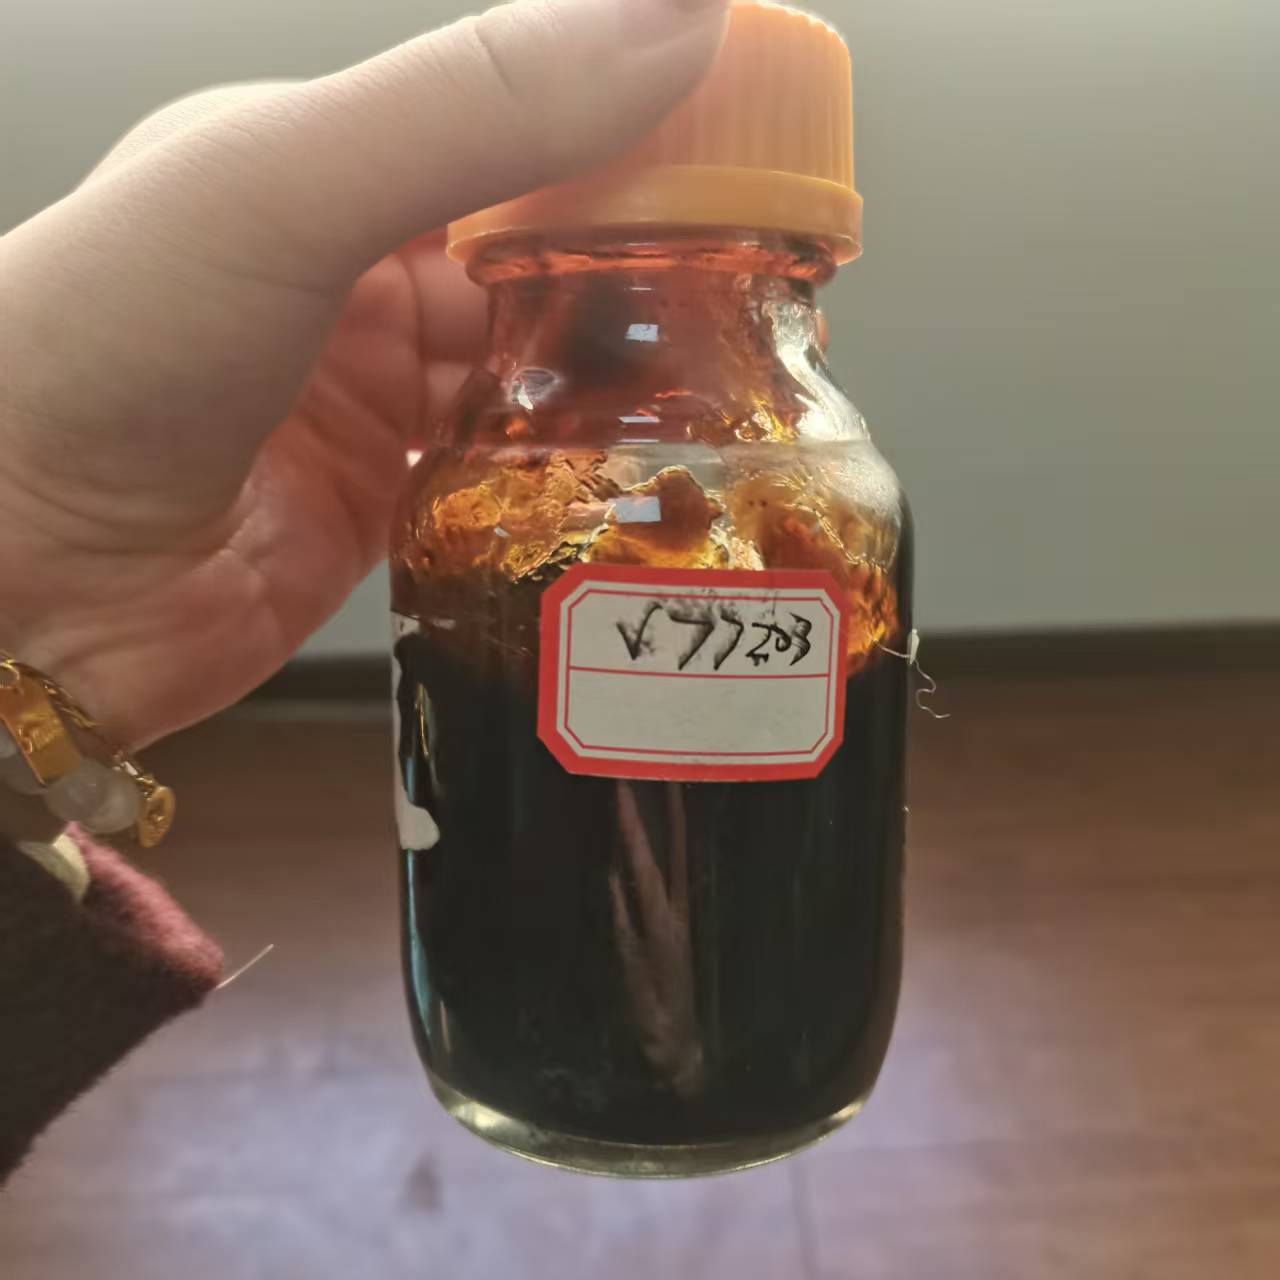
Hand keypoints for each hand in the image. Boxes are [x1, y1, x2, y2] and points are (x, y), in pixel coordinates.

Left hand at [0, 0, 728, 745]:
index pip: (530, 131)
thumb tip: (679, 12)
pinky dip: (562, 475)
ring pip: (538, 374)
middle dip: (647, 281)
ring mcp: (376, 398)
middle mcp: (363, 278)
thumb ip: (482, 106)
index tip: (759, 169)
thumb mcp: (289, 191)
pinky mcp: (385, 505)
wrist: (10, 575)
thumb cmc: (100, 355)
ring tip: (720, 400)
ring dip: (614, 387)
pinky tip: (623, 480)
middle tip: (763, 309)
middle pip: (549, 261)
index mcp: (336, 164)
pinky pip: (504, 476)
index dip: (645, 142)